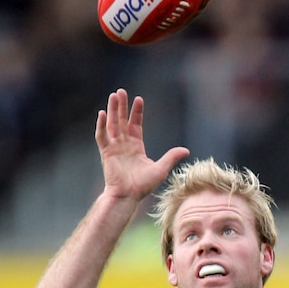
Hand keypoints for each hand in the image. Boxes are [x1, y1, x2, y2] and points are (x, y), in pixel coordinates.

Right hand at [95, 88, 188, 202]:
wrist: (128, 196)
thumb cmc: (143, 185)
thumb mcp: (161, 169)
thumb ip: (171, 157)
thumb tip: (186, 150)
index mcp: (136, 147)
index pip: (135, 125)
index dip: (136, 112)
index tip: (139, 99)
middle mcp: (124, 145)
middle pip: (122, 121)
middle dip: (121, 106)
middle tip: (121, 91)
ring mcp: (114, 148)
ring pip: (112, 125)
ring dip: (112, 110)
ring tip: (113, 96)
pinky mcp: (106, 153)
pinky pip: (102, 136)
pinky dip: (101, 125)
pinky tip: (102, 113)